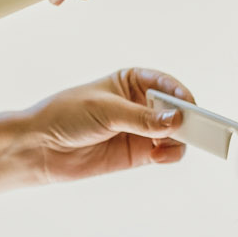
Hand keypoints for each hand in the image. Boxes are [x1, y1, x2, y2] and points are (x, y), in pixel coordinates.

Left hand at [0, 68, 192, 203]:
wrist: (39, 148)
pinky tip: (159, 155)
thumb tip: (176, 120)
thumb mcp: (106, 111)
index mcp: (132, 81)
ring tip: (174, 144)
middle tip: (197, 128)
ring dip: (180, 139)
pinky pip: (164, 153)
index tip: (189, 105)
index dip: (181, 94)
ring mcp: (140, 131)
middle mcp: (141, 105)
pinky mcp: (137, 154)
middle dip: (187, 119)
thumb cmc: (66, 116)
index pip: (166, 84)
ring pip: (174, 134)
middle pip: (175, 110)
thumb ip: (142, 118)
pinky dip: (169, 155)